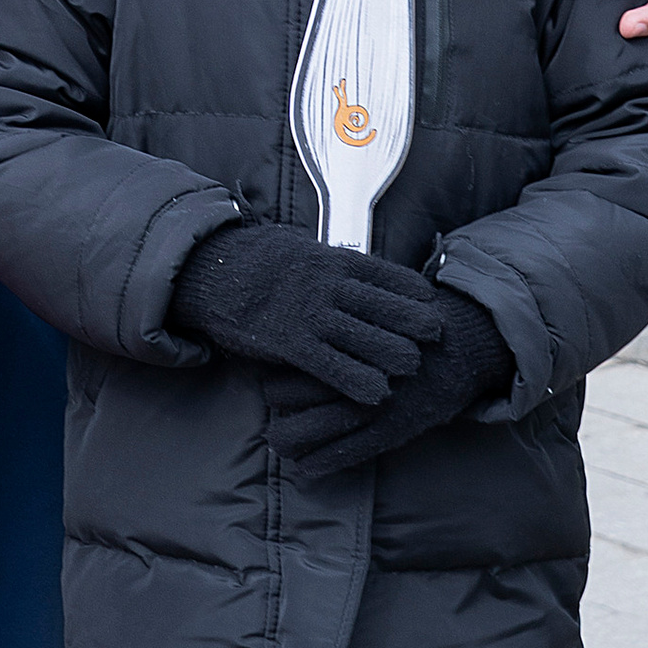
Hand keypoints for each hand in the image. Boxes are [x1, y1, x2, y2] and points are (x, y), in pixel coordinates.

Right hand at [173, 220, 444, 400]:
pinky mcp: (290, 341)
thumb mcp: (305, 252)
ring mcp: (310, 313)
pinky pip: (333, 366)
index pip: (392, 276)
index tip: (432, 306)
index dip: (417, 294)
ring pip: (369, 338)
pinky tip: (378, 395)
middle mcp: (329, 285)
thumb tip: (365, 273)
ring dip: (396, 355)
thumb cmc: (260, 264)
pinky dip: (359, 381)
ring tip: (412, 367)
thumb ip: (336, 266)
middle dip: (418, 324)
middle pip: (390, 308)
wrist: (212, 270)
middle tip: (435, 339)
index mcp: (335, 261)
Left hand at [268, 285, 511, 474]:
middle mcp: (354, 374)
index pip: (290, 359)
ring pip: (308, 431)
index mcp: (347, 341)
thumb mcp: (373, 311)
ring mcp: (373, 407)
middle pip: (288, 395)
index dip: (270, 368)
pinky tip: (306, 466)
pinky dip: (319, 463)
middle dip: (272, 404)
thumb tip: (288, 329)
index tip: (264, 373)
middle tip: (269, 406)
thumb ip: (336, 324)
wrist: (461, 348)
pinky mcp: (390, 432)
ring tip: (279, 440)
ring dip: (286, 440)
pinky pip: (344, 455)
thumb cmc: (408, 327)